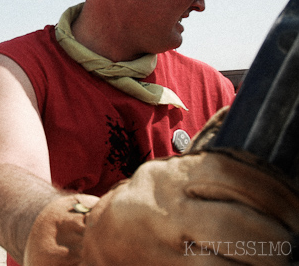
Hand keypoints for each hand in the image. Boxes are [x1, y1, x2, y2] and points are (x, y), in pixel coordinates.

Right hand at [81, 151, 298, 264]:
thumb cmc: (147, 204)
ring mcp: (163, 247)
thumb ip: (208, 161)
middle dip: (273, 236)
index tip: (294, 207)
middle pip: (229, 224)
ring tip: (282, 260)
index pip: (226, 172)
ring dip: (262, 262)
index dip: (270, 190)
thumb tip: (244, 126)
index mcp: (170, 177)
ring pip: (221, 261)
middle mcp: (164, 209)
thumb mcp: (169, 174)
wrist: (98, 238)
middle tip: (293, 242)